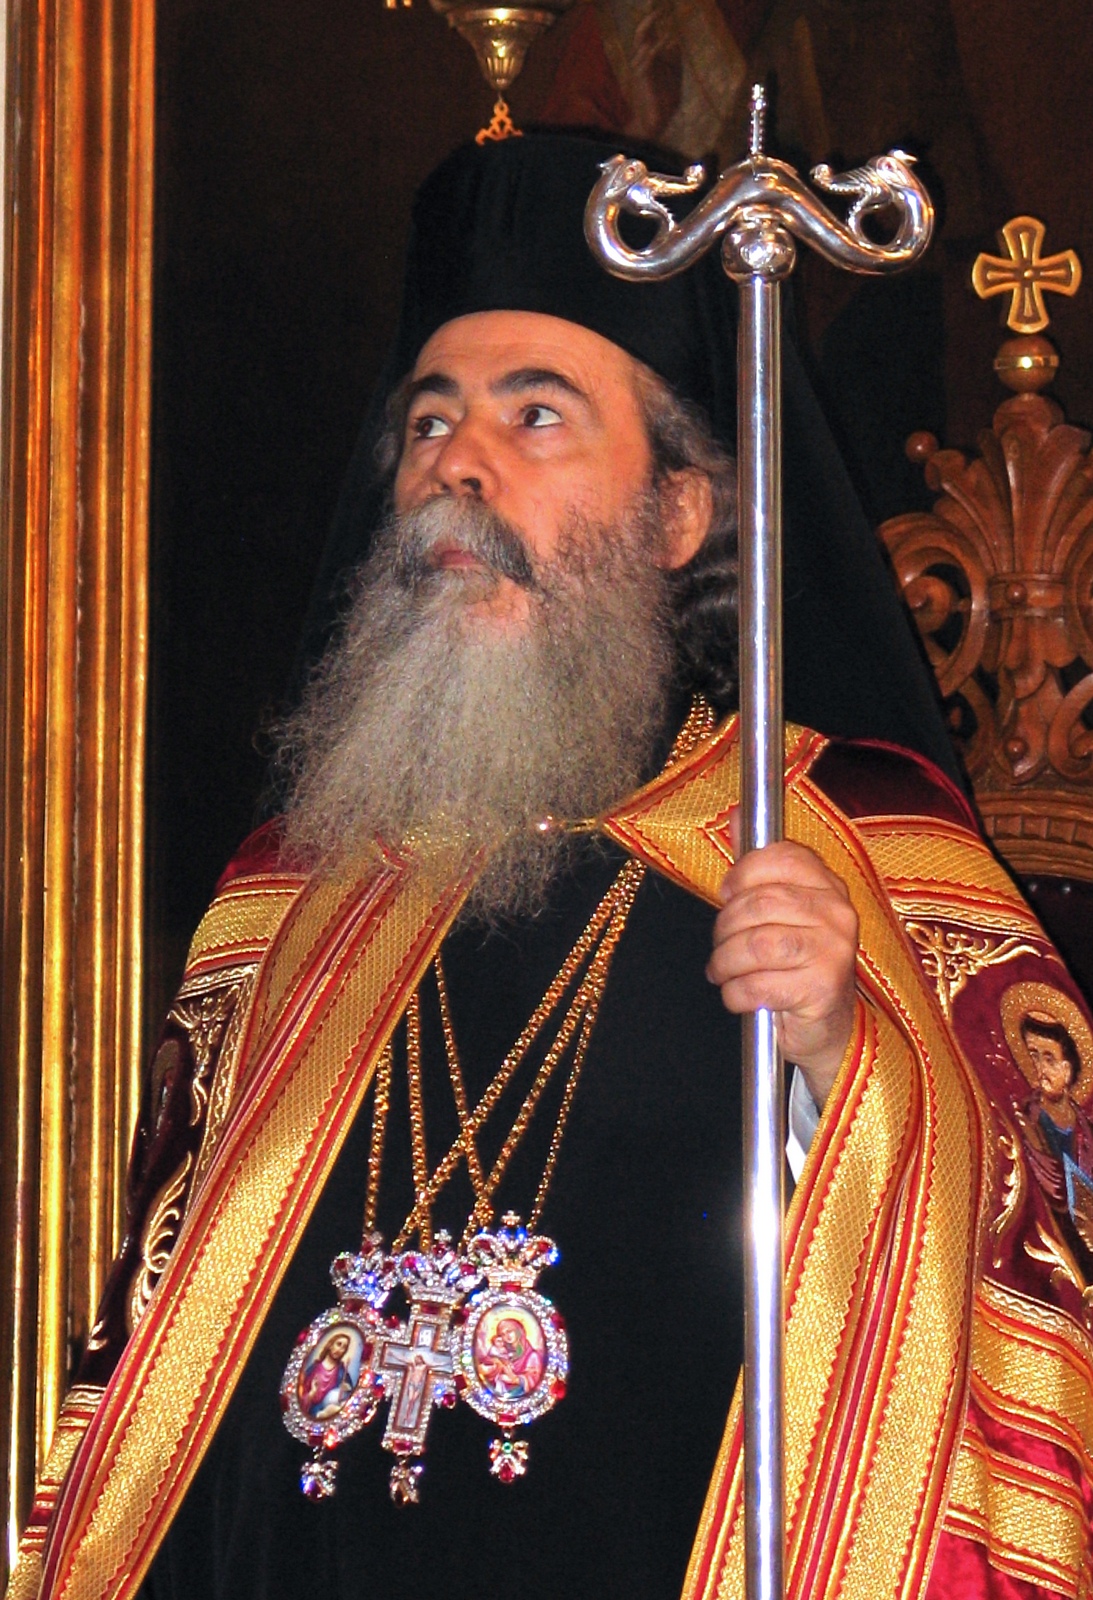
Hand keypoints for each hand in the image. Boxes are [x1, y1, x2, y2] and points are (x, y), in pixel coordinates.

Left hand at [706, 811, 858, 1107]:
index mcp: (828, 886)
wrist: (826, 1027)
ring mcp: (834, 951)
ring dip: (726, 963)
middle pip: (759, 903)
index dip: (742, 875)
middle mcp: (837, 913)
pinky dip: (736, 993)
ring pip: (756, 944)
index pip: (782, 857)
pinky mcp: (823, 988)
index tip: (727, 896)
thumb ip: (757, 865)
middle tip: (720, 948)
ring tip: (723, 973)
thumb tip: (735, 813)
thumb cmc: (795, 963)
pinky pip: (760, 983)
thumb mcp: (778, 910)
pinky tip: (739, 997)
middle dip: (725, 928)